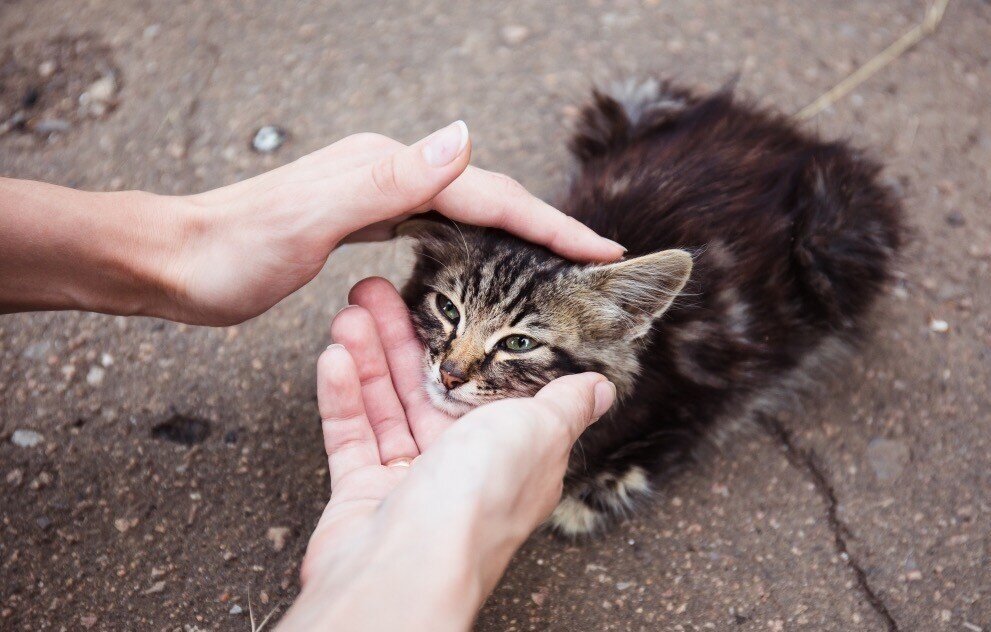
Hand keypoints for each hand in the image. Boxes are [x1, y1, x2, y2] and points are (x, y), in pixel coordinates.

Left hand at [169, 122, 623, 324]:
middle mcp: (387, 174)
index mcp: (386, 172)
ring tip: (554, 260)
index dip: (547, 226)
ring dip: (514, 233)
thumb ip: (385, 179)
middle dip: (543, 228)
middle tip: (592, 261)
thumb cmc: (231, 251)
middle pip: (484, 198)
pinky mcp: (361, 219)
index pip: (486, 197)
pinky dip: (473, 241)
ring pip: (464, 211)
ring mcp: (374, 194)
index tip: (598, 252)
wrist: (173, 261)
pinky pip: (436, 226)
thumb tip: (463, 137)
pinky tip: (480, 258)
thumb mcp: (308, 217)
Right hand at [276, 279, 615, 631]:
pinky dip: (343, 396)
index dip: (463, 341)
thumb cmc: (478, 500)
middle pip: (428, 387)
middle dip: (402, 337)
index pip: (486, 385)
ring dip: (368, 356)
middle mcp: (464, 468)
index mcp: (513, 453)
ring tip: (350, 309)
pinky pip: (352, 436)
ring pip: (387, 405)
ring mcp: (411, 482)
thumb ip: (564, 403)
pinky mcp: (364, 496)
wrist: (406, 569)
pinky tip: (334, 356)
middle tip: (375, 290)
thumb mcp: (538, 432)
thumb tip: (601, 388)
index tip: (439, 303)